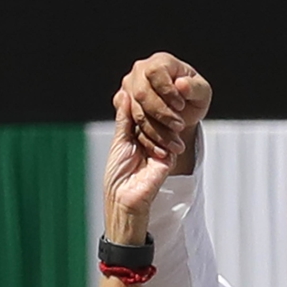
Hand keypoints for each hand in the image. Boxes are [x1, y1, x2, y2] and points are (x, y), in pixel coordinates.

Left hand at [103, 88, 174, 243]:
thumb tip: (124, 94)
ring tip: (154, 113)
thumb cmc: (117, 176)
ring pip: (162, 127)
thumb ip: (124, 119)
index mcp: (135, 138)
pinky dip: (164, 134)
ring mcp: (160, 150)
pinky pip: (169, 141)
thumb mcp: (119, 140)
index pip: (141, 114)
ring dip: (157, 121)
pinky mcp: (168, 159)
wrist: (125, 199)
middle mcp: (149, 142)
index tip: (138, 87)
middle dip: (150, 109)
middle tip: (149, 96)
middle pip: (153, 119)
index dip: (141, 102)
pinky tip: (159, 129)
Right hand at [118, 52, 211, 165]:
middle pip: (142, 94)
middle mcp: (139, 72)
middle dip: (162, 114)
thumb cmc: (192, 96)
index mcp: (159, 62)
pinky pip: (132, 126)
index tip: (181, 105)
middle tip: (179, 126)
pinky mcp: (124, 108)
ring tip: (175, 143)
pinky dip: (149, 140)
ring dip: (157, 131)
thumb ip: (195, 88)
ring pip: (137, 113)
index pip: (155, 72)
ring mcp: (128, 89)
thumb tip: (181, 84)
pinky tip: (163, 148)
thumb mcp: (202, 92)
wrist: (181, 110)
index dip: (167, 90)